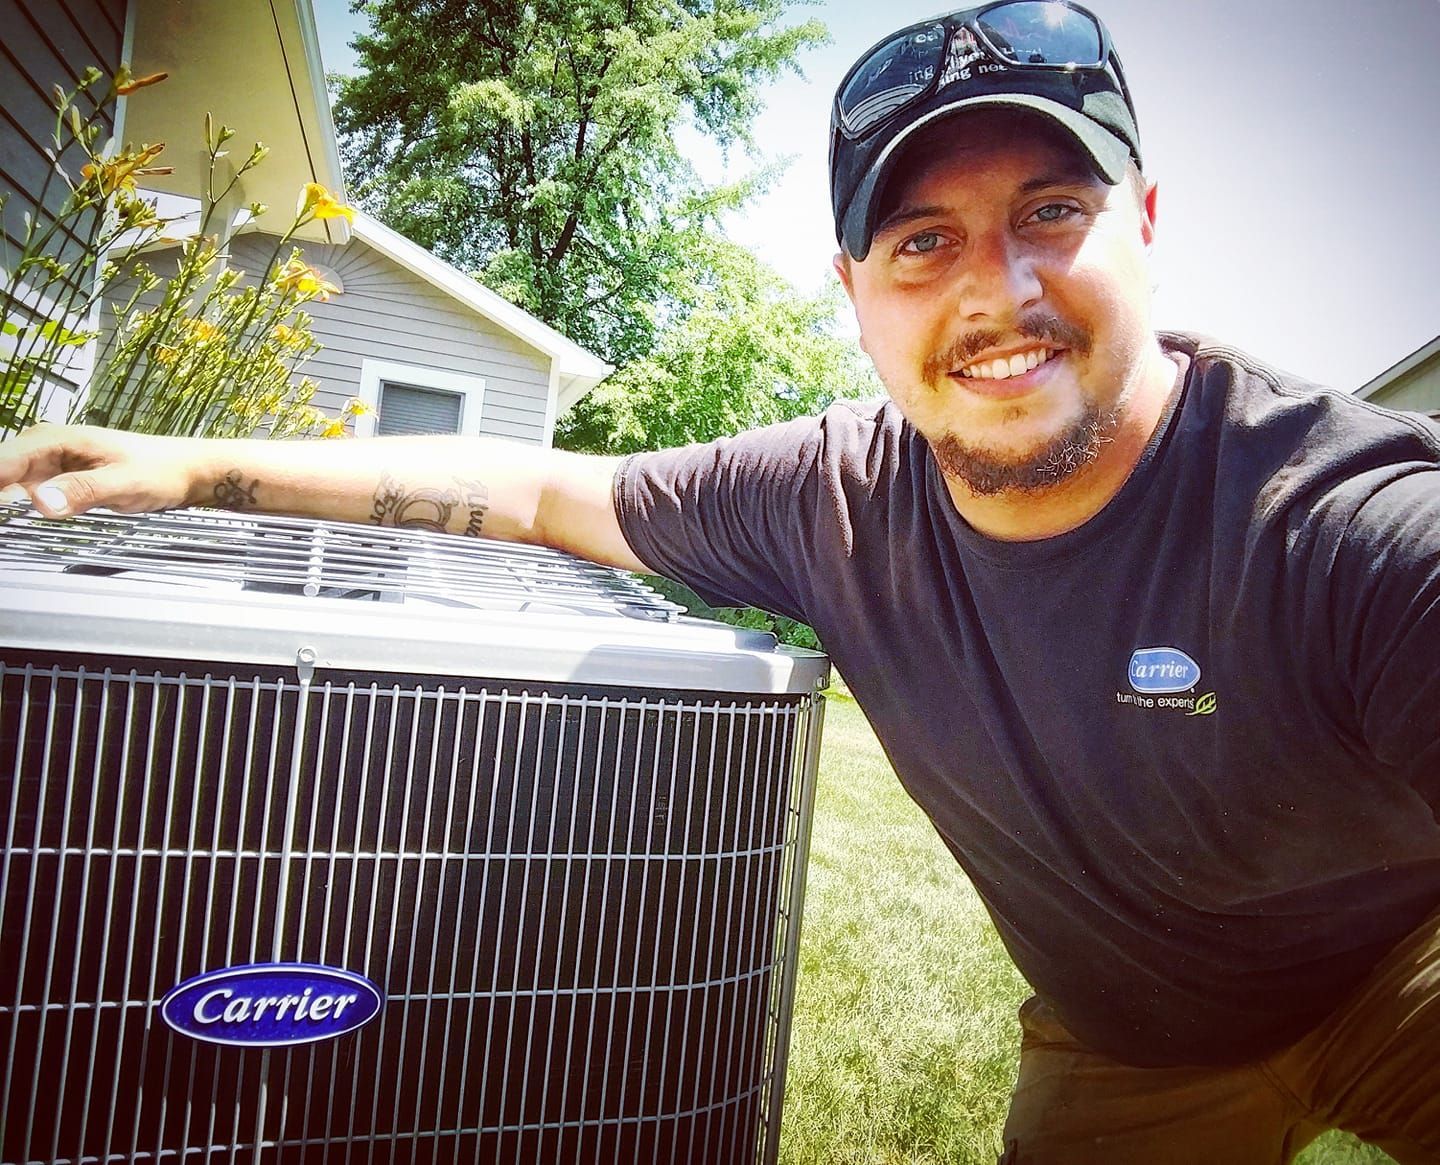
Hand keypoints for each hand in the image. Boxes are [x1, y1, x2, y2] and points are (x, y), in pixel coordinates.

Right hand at [0, 423, 198, 516]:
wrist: (183, 471)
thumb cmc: (162, 469)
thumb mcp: (125, 482)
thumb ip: (84, 490)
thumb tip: (43, 502)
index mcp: (57, 440)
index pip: (2, 461)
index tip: (0, 509)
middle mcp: (46, 448)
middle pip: (0, 472)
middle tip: (5, 524)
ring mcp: (49, 464)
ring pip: (7, 483)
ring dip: (5, 504)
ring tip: (9, 524)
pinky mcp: (56, 480)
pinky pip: (23, 493)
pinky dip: (14, 507)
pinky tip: (14, 520)